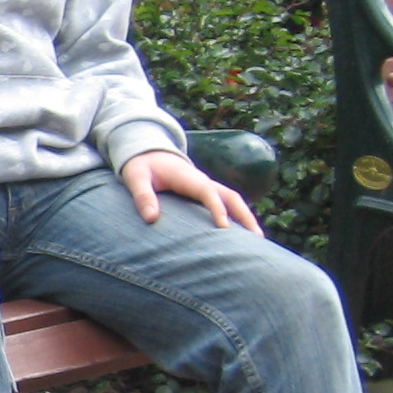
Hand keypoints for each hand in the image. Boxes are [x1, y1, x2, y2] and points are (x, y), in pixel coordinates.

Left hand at [121, 149, 258, 232]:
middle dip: (244, 215)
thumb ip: (142, 196)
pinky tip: (242, 236)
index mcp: (188, 177)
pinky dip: (237, 216)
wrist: (148, 152)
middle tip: (256, 238)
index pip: (207, 192)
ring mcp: (206, 186)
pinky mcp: (205, 192)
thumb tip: (151, 219)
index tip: (224, 227)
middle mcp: (202, 180)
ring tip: (257, 241)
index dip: (217, 208)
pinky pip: (227, 203)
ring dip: (246, 217)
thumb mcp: (135, 177)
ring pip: (233, 200)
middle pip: (231, 196)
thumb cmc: (142, 166)